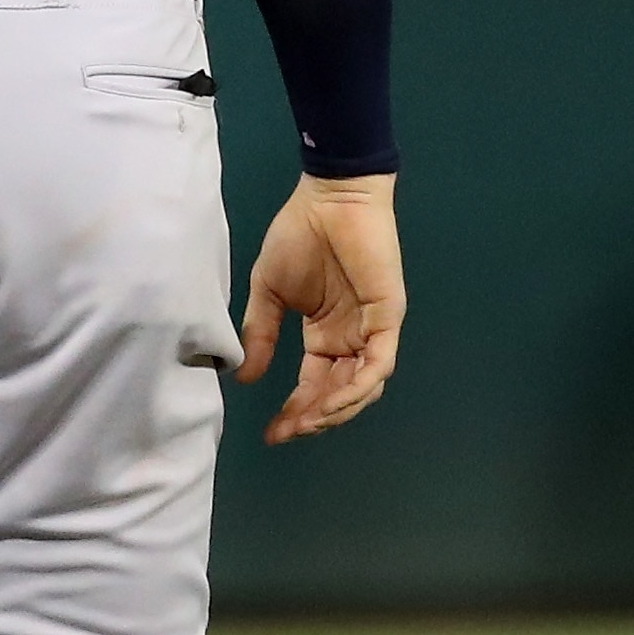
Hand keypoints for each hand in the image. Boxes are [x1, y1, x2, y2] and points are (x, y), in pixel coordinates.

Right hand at [238, 173, 401, 443]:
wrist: (328, 200)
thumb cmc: (299, 237)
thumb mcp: (268, 290)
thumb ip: (260, 332)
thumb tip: (246, 377)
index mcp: (324, 335)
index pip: (313, 384)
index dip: (294, 410)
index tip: (270, 434)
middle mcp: (350, 340)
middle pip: (337, 393)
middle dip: (313, 418)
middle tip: (286, 433)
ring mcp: (371, 332)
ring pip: (362, 387)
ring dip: (336, 409)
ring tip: (307, 421)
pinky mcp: (387, 319)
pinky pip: (377, 364)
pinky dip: (357, 386)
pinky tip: (333, 399)